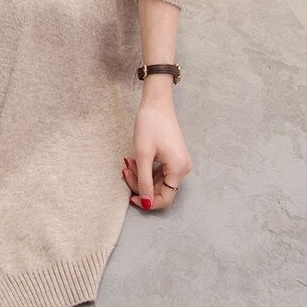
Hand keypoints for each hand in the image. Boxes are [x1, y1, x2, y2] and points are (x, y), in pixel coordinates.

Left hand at [122, 88, 191, 210]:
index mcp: (178, 169)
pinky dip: (145, 168)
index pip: (164, 198)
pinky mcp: (173, 156)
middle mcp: (182, 168)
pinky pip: (158, 171)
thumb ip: (144, 181)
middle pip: (159, 189)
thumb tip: (146, 203)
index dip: (147, 201)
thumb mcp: (143, 155)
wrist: (156, 103)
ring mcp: (178, 162)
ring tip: (126, 163)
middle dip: (140, 183)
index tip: (130, 197)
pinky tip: (133, 160)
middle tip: (124, 170)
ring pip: (157, 180)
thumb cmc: (150, 125)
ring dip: (140, 175)